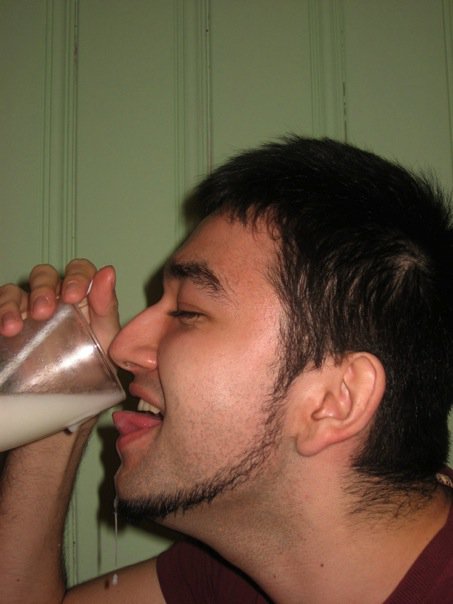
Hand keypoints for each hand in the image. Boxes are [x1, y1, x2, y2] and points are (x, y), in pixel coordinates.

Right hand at [0, 259, 119, 351]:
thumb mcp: (105, 335)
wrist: (72, 394)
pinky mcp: (10, 323)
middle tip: (43, 312)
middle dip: (43, 289)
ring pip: (16, 291)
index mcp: (82, 296)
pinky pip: (0, 307)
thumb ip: (106, 304)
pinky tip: (4, 328)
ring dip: (13, 303)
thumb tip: (108, 273)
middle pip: (44, 275)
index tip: (73, 295)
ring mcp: (29, 309)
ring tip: (15, 327)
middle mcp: (54, 297)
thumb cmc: (94, 362)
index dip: (76, 276)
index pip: (78, 270)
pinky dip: (0, 312)